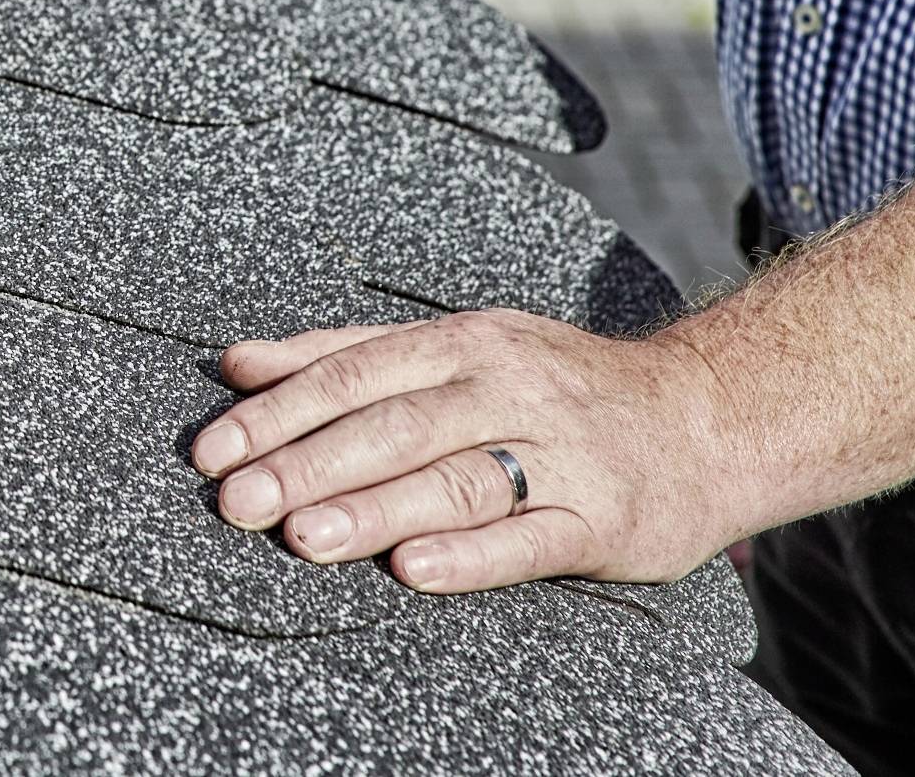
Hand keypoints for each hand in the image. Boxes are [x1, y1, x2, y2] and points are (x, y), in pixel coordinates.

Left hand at [186, 309, 737, 592]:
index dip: (277, 411)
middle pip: (393, 425)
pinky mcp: (604, 517)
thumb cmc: (547, 386)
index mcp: (460, 342)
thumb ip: (341, 355)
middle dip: (306, 464)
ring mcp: (559, 452)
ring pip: (454, 480)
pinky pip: (530, 538)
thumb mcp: (452, 347)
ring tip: (300, 538)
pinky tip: (412, 571)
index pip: (351, 373)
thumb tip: (235, 363)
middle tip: (235, 502)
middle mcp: (507, 387)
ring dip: (373, 509)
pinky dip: (470, 555)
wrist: (703, 417)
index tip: (211, 450)